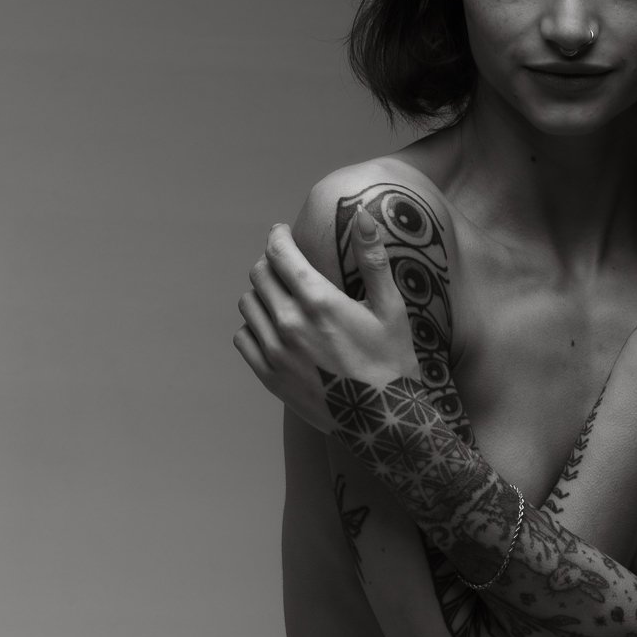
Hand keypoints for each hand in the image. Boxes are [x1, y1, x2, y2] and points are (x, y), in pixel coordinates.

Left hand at [234, 210, 421, 430]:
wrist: (384, 421)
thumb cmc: (392, 361)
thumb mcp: (391, 308)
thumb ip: (373, 259)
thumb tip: (364, 215)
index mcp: (318, 300)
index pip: (278, 252)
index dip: (278, 236)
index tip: (282, 233)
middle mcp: (290, 323)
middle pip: (259, 274)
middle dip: (271, 263)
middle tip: (286, 266)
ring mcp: (276, 351)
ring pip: (248, 305)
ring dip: (261, 295)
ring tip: (281, 298)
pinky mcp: (269, 376)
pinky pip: (244, 338)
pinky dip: (254, 327)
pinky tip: (274, 329)